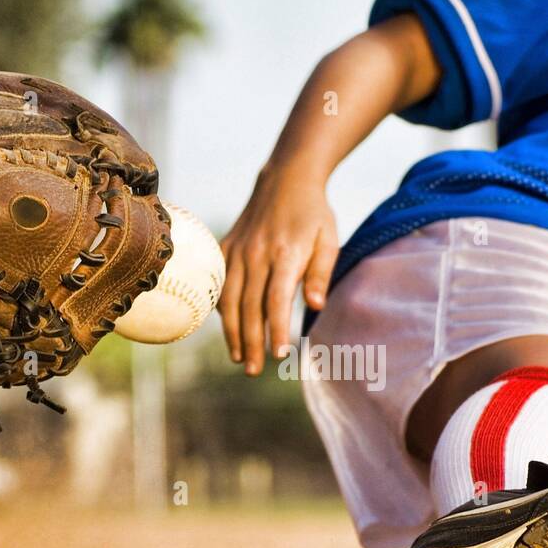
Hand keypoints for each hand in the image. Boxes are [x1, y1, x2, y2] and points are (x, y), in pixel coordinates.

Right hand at [219, 165, 338, 373]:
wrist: (286, 177)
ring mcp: (238, 250)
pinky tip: (227, 328)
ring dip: (232, 331)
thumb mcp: (329, 239)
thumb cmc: (314, 214)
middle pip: (249, 306)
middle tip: (254, 370)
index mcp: (286, 253)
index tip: (279, 355)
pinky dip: (220, 307)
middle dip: (251, 341)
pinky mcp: (226, 247)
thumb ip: (321, 273)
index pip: (277, 300)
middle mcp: (257, 254)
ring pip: (229, 298)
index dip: (276, 329)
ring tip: (239, 358)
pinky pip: (219, 282)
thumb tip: (315, 306)